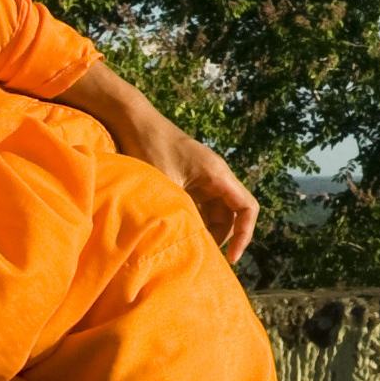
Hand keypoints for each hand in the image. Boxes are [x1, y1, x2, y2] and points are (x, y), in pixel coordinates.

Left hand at [60, 62, 262, 262]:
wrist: (132, 120)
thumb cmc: (150, 147)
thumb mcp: (166, 184)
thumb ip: (181, 212)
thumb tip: (187, 244)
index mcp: (217, 174)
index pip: (247, 208)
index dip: (245, 235)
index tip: (232, 258)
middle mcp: (215, 176)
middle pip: (232, 214)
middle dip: (224, 239)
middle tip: (206, 260)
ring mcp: (202, 177)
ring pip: (216, 212)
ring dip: (209, 231)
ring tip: (192, 250)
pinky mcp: (188, 179)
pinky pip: (201, 206)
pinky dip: (196, 221)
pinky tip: (181, 235)